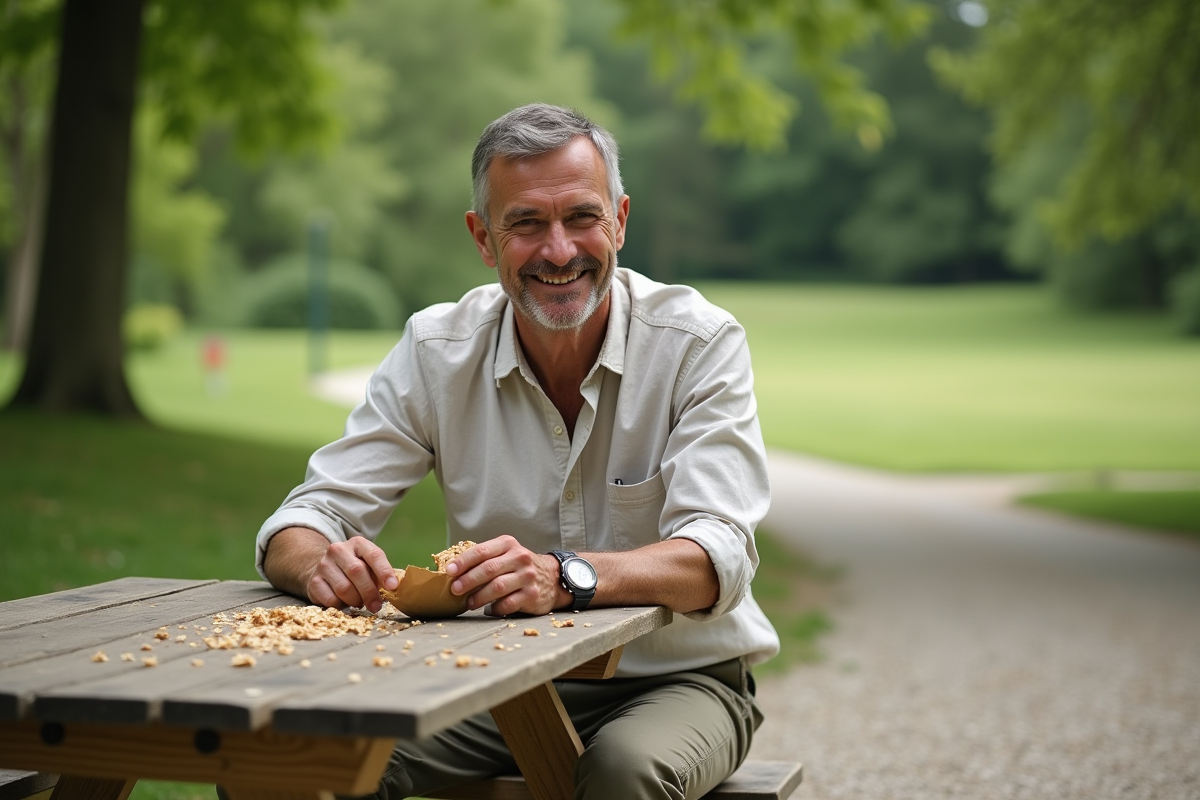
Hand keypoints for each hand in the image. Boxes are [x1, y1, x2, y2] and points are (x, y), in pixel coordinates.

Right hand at [306, 536, 398, 613]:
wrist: (325, 569)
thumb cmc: (355, 569)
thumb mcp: (369, 565)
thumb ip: (380, 573)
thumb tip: (393, 588)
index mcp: (358, 543)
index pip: (374, 555)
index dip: (384, 572)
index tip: (392, 587)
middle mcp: (338, 550)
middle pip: (357, 572)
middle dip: (369, 592)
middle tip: (376, 606)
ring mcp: (324, 565)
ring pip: (343, 588)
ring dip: (356, 601)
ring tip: (359, 603)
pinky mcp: (314, 581)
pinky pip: (331, 600)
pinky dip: (341, 606)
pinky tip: (344, 603)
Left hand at [444, 535, 567, 615]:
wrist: (552, 577)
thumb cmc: (519, 566)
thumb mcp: (506, 554)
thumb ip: (484, 559)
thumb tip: (453, 571)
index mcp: (509, 544)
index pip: (482, 551)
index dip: (463, 561)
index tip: (449, 571)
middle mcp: (520, 558)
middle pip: (488, 569)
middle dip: (468, 580)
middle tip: (454, 589)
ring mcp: (527, 577)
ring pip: (497, 587)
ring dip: (478, 597)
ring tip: (468, 603)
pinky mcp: (532, 595)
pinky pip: (508, 604)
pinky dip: (495, 608)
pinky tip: (489, 610)